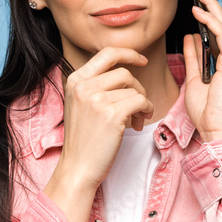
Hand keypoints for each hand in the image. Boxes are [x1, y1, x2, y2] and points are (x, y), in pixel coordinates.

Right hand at [55, 47, 154, 189]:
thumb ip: (95, 85)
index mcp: (75, 80)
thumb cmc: (83, 139)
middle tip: (138, 106)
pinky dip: (146, 110)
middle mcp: (84, 86)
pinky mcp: (112, 114)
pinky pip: (140, 102)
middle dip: (137, 88)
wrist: (77, 168)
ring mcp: (97, 99)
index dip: (129, 53)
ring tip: (136, 119)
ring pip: (134, 89)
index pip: (107, 53)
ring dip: (142, 104)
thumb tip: (125, 71)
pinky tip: (139, 122)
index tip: (142, 60)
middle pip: (124, 73)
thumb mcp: (80, 104)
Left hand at [181, 0, 221, 142]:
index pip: (220, 31)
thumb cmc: (208, 113)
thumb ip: (195, 57)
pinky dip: (210, 21)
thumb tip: (191, 37)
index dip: (209, 11)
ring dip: (209, 5)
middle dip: (209, 1)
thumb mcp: (196, 79)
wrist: (217, 131)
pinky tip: (198, 12)